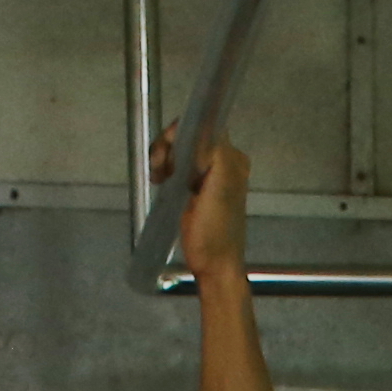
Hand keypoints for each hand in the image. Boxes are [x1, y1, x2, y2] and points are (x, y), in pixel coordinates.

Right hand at [168, 134, 253, 286]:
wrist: (212, 265)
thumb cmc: (215, 231)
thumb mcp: (219, 190)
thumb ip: (216, 157)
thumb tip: (202, 131)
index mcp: (232, 158)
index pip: (204, 126)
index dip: (181, 132)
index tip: (169, 154)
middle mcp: (224, 160)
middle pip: (190, 134)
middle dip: (169, 146)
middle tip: (160, 170)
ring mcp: (209, 172)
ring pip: (181, 147)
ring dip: (164, 156)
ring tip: (158, 177)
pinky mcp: (195, 184)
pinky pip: (178, 162)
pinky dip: (165, 166)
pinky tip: (160, 180)